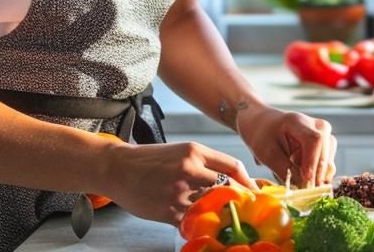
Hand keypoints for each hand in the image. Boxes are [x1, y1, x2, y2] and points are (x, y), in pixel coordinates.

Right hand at [96, 141, 255, 225]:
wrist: (117, 168)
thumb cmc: (151, 159)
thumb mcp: (181, 151)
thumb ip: (206, 163)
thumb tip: (234, 180)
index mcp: (194, 151)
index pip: (233, 167)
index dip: (248, 182)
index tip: (255, 192)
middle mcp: (189, 170)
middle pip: (228, 188)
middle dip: (238, 200)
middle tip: (244, 208)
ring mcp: (179, 192)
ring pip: (211, 206)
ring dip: (216, 212)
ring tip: (220, 216)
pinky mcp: (168, 211)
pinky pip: (192, 221)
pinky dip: (196, 222)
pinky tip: (196, 221)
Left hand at [236, 105, 336, 186]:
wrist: (265, 126)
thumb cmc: (264, 137)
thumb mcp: (267, 154)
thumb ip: (285, 169)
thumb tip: (303, 186)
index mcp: (298, 122)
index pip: (314, 140)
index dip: (312, 162)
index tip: (306, 181)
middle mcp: (317, 126)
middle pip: (325, 152)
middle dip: (315, 174)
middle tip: (303, 189)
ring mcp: (325, 135)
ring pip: (329, 161)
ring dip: (316, 175)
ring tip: (298, 179)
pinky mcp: (326, 146)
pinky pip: (327, 164)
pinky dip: (317, 174)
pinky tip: (304, 177)